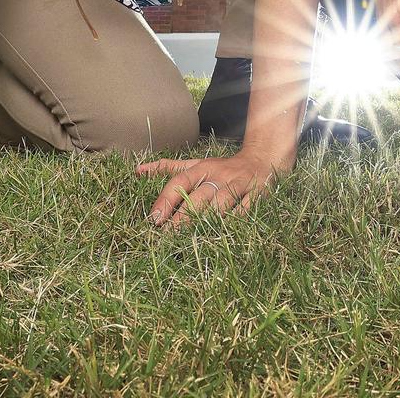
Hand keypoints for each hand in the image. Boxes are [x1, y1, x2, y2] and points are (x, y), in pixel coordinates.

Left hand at [136, 150, 283, 230]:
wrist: (262, 158)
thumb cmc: (223, 167)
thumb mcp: (196, 164)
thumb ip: (168, 167)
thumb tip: (137, 170)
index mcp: (202, 168)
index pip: (180, 181)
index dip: (166, 199)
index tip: (154, 220)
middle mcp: (219, 175)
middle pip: (199, 196)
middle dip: (183, 217)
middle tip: (168, 237)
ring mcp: (239, 184)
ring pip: (222, 202)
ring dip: (208, 220)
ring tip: (193, 240)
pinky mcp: (258, 194)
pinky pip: (247, 210)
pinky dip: (236, 222)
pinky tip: (226, 237)